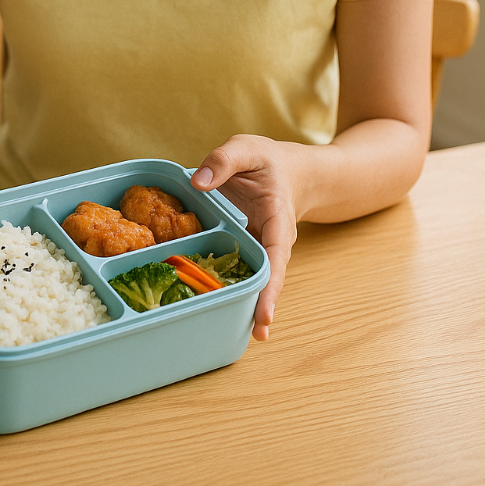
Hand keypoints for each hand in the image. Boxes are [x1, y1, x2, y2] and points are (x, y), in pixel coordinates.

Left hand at [191, 134, 304, 340]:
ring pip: (253, 279)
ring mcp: (259, 248)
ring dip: (244, 302)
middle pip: (267, 279)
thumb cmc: (269, 159)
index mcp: (277, 219)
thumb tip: (196, 183)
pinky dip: (226, 283)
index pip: (276, 257)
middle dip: (261, 306)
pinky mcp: (246, 249)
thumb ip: (223, 161)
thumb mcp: (246, 148)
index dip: (270, 288)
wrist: (288, 169)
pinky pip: (237, 268)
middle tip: (253, 336)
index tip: (264, 317)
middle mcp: (272, 242)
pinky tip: (210, 301)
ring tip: (233, 331)